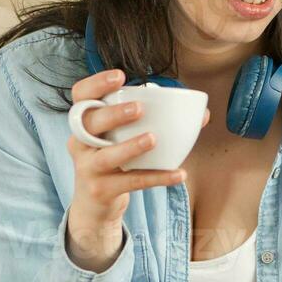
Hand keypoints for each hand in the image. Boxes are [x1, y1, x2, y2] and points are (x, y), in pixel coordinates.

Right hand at [65, 68, 207, 234]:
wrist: (95, 204)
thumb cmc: (115, 160)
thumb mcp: (122, 138)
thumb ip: (152, 121)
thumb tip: (201, 114)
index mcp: (85, 122)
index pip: (80, 96)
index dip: (95, 84)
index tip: (120, 77)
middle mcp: (80, 143)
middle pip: (89, 124)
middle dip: (113, 114)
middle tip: (139, 109)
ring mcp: (88, 168)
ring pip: (105, 157)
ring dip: (130, 147)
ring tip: (153, 139)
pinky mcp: (101, 190)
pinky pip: (130, 183)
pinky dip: (156, 178)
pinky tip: (178, 174)